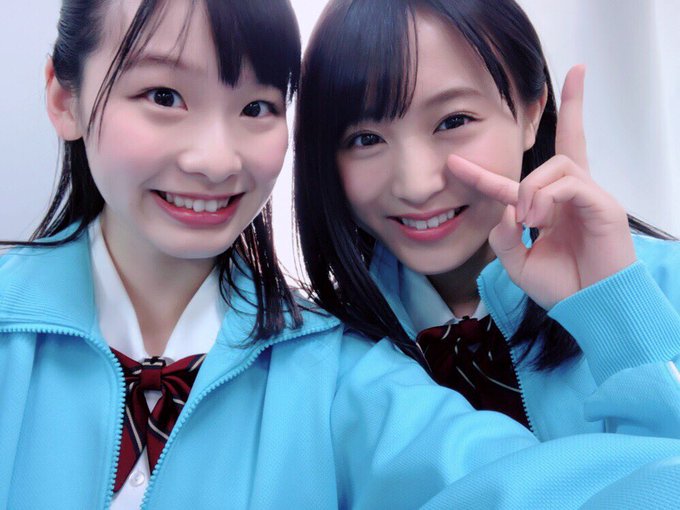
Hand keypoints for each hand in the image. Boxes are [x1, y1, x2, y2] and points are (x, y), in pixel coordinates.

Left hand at [447, 65, 635, 309]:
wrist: (591, 309)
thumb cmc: (562, 286)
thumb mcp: (517, 263)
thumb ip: (502, 235)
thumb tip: (502, 206)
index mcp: (549, 207)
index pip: (524, 175)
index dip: (493, 166)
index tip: (468, 152)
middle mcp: (570, 195)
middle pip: (569, 141)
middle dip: (575, 105)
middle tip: (578, 73)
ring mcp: (589, 197)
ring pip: (556, 165)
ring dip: (531, 190)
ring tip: (529, 222)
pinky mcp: (604, 205)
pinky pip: (570, 183)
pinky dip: (546, 199)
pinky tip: (539, 222)